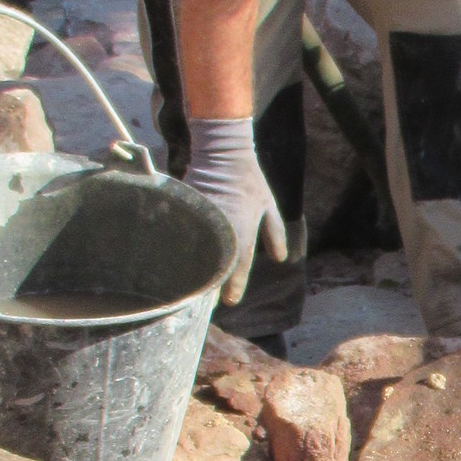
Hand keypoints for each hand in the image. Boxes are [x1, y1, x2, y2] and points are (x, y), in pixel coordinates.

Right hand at [184, 116, 287, 303]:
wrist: (222, 154)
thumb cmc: (249, 181)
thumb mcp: (267, 205)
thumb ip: (275, 232)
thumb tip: (281, 258)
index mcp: (243, 230)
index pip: (238, 265)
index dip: (234, 285)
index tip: (230, 302)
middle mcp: (223, 230)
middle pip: (216, 265)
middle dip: (212, 287)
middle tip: (208, 307)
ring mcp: (204, 222)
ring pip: (198, 254)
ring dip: (196, 273)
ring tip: (192, 293)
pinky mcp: (189, 213)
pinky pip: (186, 237)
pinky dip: (184, 252)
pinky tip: (180, 264)